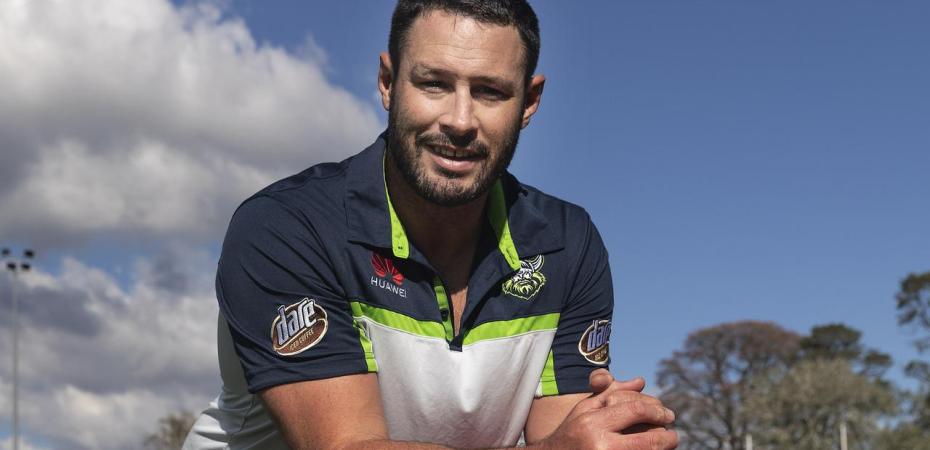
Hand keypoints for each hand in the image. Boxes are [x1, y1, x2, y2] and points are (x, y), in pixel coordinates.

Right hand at [535, 370, 677, 449]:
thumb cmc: (571, 431)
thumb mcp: (586, 407)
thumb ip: (611, 392)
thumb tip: (640, 381)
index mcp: (594, 422)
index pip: (637, 410)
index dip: (657, 411)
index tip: (667, 414)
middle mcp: (601, 444)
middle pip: (649, 439)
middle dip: (667, 436)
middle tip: (672, 433)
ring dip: (663, 449)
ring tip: (667, 443)